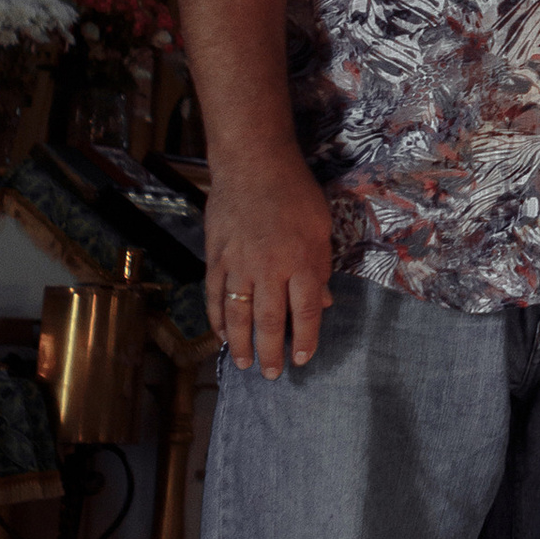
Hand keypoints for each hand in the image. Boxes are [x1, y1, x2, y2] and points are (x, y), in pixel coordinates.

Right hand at [205, 144, 333, 372]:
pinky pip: (216, 296)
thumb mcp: (322, 228)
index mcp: (302, 261)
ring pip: (238, 315)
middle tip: (273, 375)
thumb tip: (324, 303)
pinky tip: (222, 335)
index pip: (305, 312)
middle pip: (269, 321)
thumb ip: (321, 268)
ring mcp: (239, 264)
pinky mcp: (216, 257)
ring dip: (241, 344)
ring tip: (245, 364)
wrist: (252, 163)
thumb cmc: (295, 193)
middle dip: (271, 352)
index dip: (305, 340)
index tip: (303, 359)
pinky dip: (218, 319)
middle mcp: (270, 268)